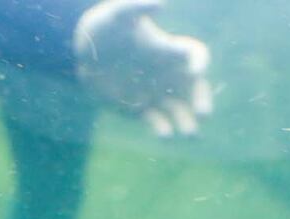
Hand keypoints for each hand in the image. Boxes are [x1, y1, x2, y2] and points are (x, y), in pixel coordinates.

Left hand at [73, 0, 212, 137]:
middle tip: (203, 112)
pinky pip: (157, 122)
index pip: (194, 55)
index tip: (196, 71)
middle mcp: (169, 73)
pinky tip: (165, 135)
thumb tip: (162, 4)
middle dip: (201, 100)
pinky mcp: (142, 110)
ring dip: (188, 122)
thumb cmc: (106, 26)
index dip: (199, 63)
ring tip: (191, 133)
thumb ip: (138, 6)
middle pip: (196, 88)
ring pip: (180, 110)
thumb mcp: (118, 13)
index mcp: (169, 50)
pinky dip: (163, 129)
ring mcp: (157, 93)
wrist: (86, 53)